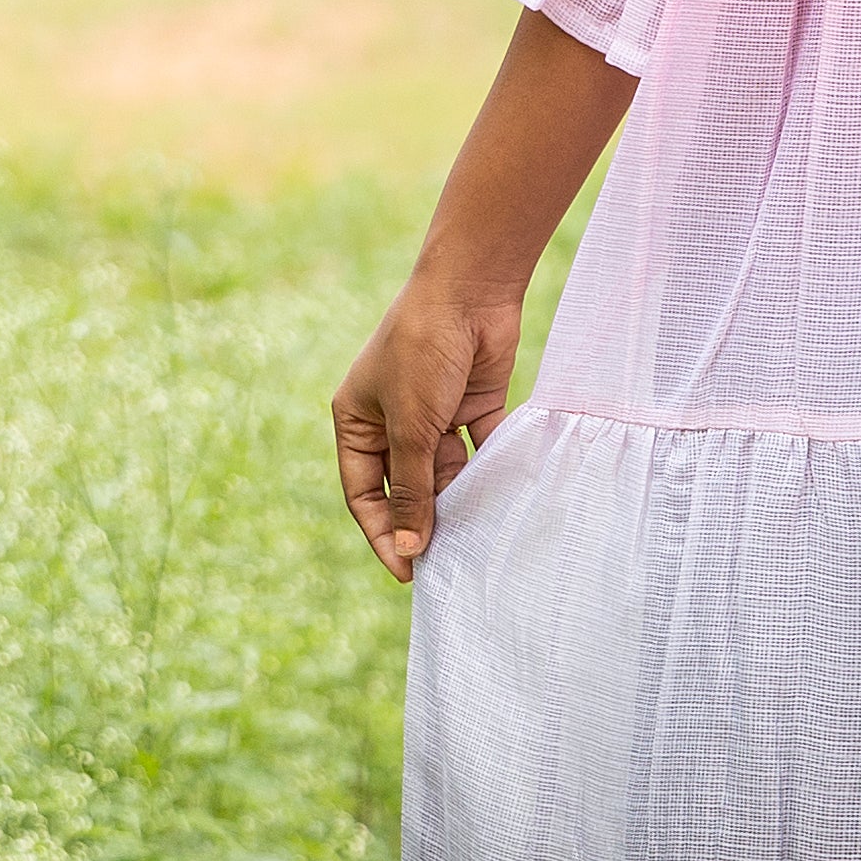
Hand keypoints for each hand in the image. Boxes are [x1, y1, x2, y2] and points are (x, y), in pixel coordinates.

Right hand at [333, 263, 526, 582]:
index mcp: (357, 421)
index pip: (365, 492)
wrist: (471, 288)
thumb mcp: (410, 427)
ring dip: (459, 500)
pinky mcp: (473, 404)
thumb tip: (408, 548)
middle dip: (423, 522)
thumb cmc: (421, 350)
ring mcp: (435, 412)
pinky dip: (491, 472)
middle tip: (448, 565)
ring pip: (446, 472)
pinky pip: (480, 450)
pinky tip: (503, 500)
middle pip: (406, 486)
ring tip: (477, 538)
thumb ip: (412, 488)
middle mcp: (393, 420)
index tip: (408, 572)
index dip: (384, 533)